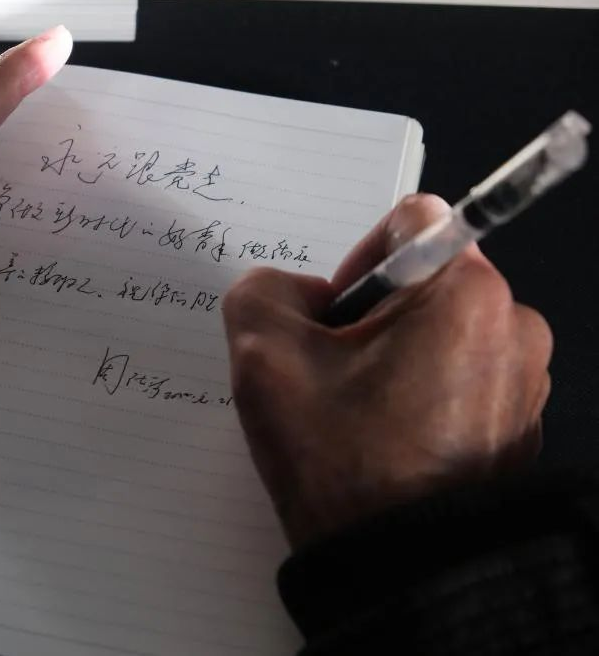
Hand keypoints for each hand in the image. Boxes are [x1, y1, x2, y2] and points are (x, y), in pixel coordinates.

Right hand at [222, 194, 551, 546]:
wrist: (399, 569)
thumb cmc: (340, 460)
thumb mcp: (263, 357)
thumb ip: (262, 290)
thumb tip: (302, 297)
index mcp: (466, 292)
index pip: (409, 219)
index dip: (354, 259)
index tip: (329, 323)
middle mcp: (515, 324)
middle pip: (425, 278)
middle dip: (370, 315)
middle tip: (331, 377)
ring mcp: (527, 378)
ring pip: (442, 329)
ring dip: (395, 354)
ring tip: (359, 416)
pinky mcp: (523, 422)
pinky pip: (463, 375)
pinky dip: (423, 390)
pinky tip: (390, 439)